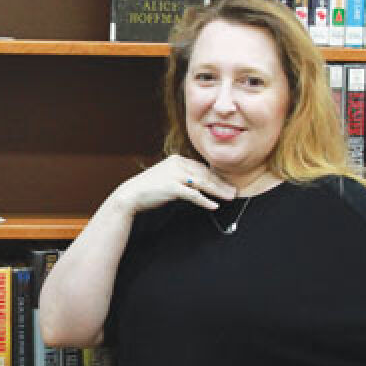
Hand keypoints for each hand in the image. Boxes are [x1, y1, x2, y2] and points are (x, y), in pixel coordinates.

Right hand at [111, 155, 235, 214]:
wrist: (131, 195)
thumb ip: (182, 177)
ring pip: (202, 183)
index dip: (216, 176)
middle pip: (205, 174)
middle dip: (221, 183)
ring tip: (229, 197)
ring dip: (218, 191)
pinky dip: (205, 200)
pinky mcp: (172, 187)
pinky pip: (194, 195)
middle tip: (234, 191)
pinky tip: (214, 205)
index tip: (226, 183)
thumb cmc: (149, 188)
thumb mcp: (167, 177)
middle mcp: (177, 164)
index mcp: (177, 160)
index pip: (201, 167)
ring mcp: (175, 175)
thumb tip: (199, 185)